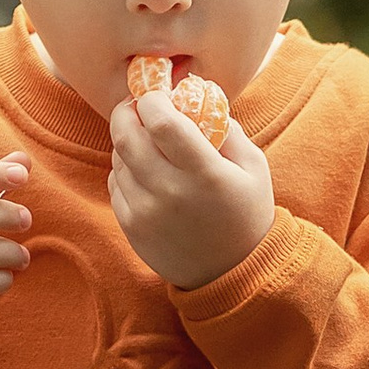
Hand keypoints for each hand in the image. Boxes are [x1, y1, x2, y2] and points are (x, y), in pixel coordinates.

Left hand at [108, 88, 274, 290]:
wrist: (233, 274)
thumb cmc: (247, 213)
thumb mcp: (253, 167)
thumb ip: (226, 127)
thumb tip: (196, 95)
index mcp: (204, 172)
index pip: (160, 120)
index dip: (153, 99)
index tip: (159, 96)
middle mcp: (170, 191)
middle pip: (126, 135)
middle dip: (127, 111)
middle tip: (138, 106)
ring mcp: (146, 211)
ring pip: (117, 158)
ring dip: (127, 141)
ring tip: (148, 143)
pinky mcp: (131, 227)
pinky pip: (114, 184)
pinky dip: (124, 170)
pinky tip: (145, 172)